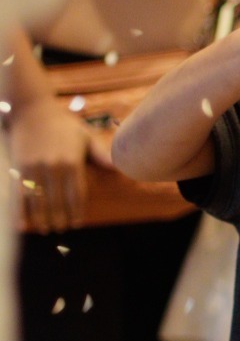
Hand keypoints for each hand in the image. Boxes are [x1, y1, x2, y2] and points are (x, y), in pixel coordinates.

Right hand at [8, 99, 110, 232]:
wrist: (33, 110)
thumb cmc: (64, 124)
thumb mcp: (86, 137)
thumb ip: (101, 155)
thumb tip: (120, 168)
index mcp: (72, 162)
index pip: (76, 195)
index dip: (76, 212)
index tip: (77, 224)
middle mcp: (52, 167)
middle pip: (56, 202)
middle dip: (59, 218)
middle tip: (61, 231)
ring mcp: (33, 168)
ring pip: (38, 201)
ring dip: (41, 218)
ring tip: (45, 229)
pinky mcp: (18, 167)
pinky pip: (19, 193)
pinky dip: (20, 210)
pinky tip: (22, 223)